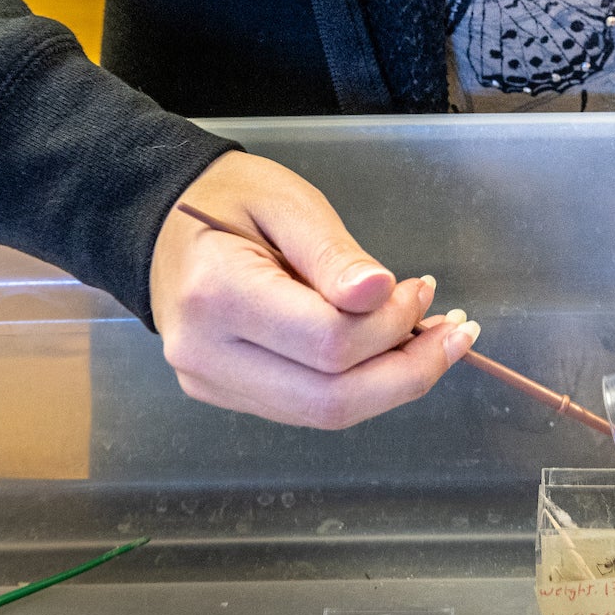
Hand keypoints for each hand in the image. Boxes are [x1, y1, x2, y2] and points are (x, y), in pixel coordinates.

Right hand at [150, 150, 481, 427]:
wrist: (161, 222)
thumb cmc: (229, 199)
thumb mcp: (287, 202)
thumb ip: (334, 253)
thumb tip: (382, 295)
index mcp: (217, 295)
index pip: (326, 342)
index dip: (390, 325)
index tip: (422, 289)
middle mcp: (207, 354)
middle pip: (328, 400)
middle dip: (406, 372)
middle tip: (453, 333)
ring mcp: (211, 383)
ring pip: (321, 415)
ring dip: (390, 384)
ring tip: (432, 341)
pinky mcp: (224, 394)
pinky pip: (305, 408)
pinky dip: (358, 386)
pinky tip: (388, 352)